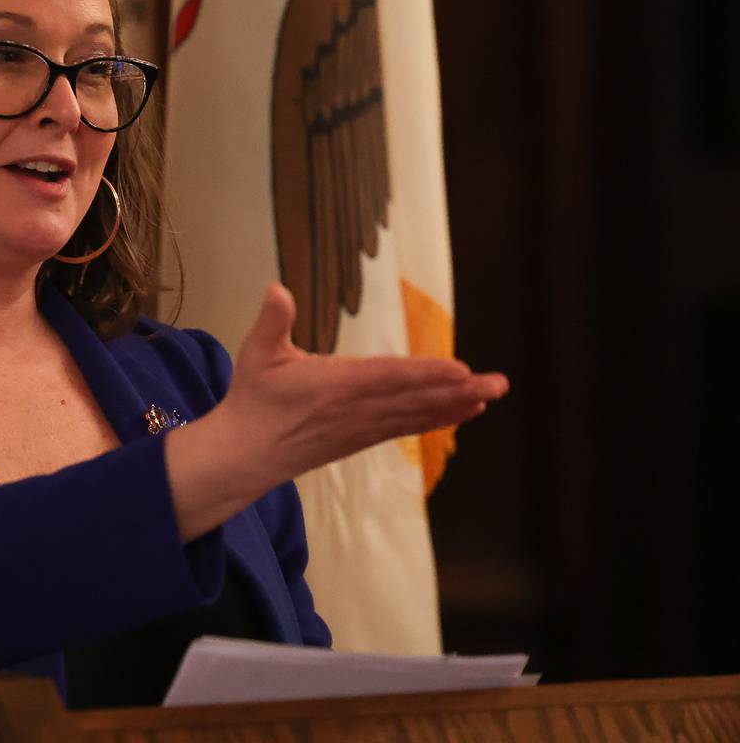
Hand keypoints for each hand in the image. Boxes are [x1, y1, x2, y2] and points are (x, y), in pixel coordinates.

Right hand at [165, 283, 507, 540]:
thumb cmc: (252, 399)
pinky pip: (408, 426)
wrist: (245, 454)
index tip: (460, 370)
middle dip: (459, 390)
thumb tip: (276, 288)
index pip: (386, 377)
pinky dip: (438, 418)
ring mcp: (361, 427)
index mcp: (332, 385)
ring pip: (417, 415)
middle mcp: (354, 410)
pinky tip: (464, 412)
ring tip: (491, 394)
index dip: (424, 374)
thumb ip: (272, 321)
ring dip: (457, 405)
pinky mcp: (362, 438)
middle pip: (414, 398)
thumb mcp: (255, 354)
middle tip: (498, 384)